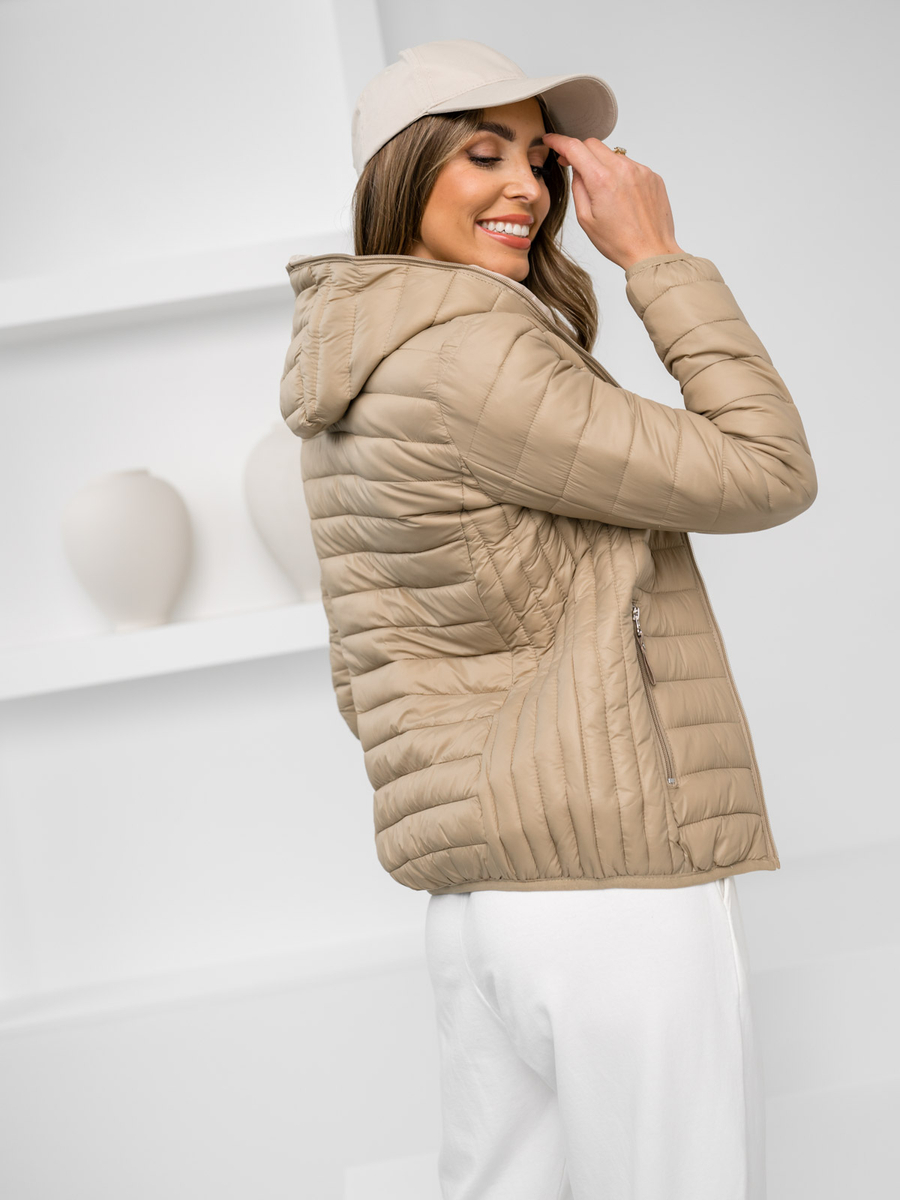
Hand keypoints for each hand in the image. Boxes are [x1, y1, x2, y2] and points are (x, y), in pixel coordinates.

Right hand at [541, 134, 682, 270]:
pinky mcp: (652, 176)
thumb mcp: (586, 219)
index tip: (551, 140)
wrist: (651, 252)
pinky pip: (630, 165)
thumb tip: (577, 169)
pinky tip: (621, 196)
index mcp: (602, 180)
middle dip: (580, 152)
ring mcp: (640, 170)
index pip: (575, 148)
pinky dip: (620, 174)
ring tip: (603, 191)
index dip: (559, 141)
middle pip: (594, 144)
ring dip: (602, 164)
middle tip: (572, 166)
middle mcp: (623, 169)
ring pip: (613, 154)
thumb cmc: (619, 242)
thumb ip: (578, 188)